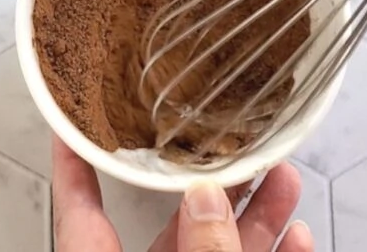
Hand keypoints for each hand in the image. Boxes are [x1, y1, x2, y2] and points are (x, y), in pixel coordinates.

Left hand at [51, 135, 313, 250]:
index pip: (79, 217)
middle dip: (212, 182)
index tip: (71, 126)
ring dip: (255, 213)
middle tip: (234, 145)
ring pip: (219, 247)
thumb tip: (206, 201)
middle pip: (174, 225)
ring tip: (281, 174)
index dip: (73, 168)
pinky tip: (296, 235)